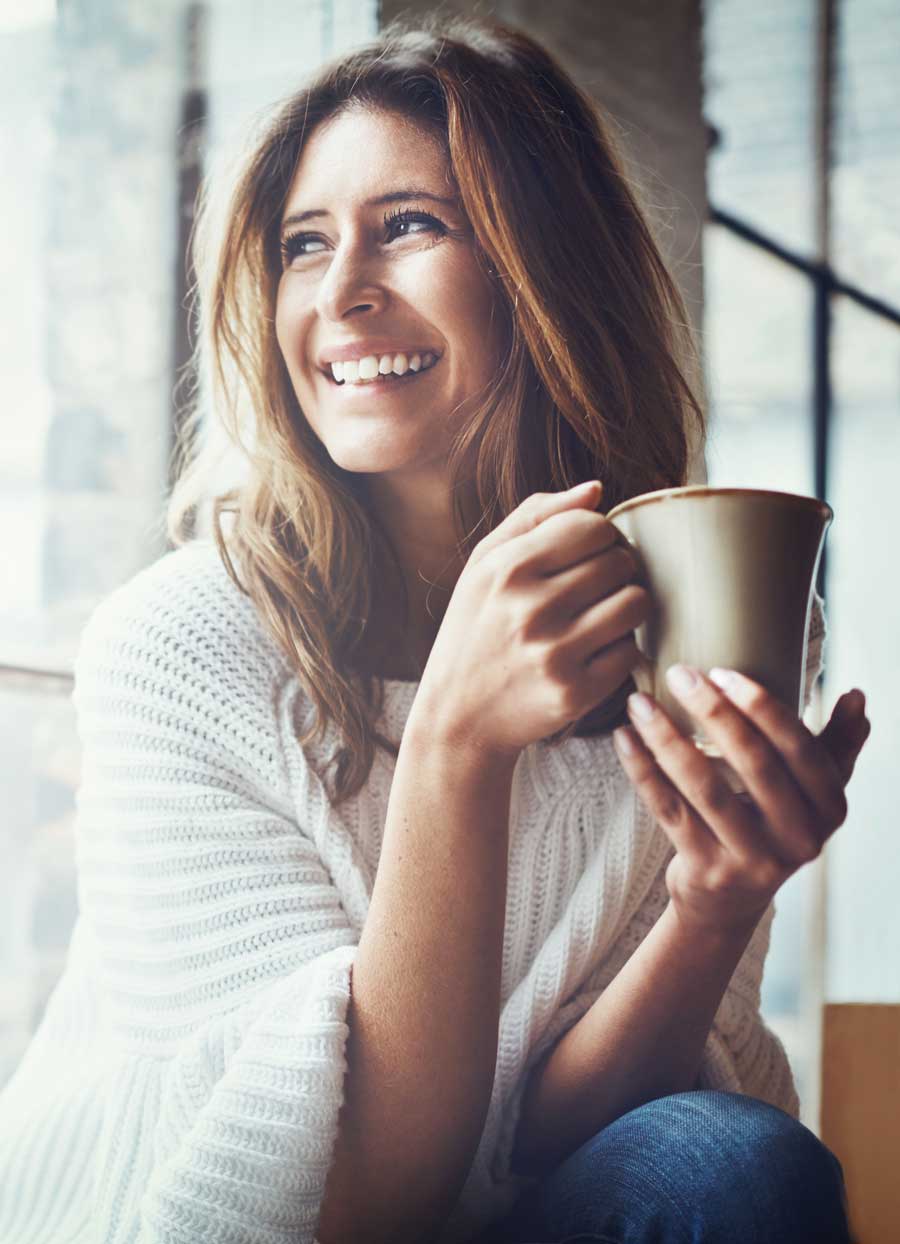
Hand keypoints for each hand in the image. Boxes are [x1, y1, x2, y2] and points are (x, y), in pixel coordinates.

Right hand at [416, 481, 651, 762]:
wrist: (459, 716)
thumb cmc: (475, 630)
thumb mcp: (483, 566)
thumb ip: (535, 517)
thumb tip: (595, 490)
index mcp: (508, 569)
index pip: (592, 526)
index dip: (600, 535)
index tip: (588, 553)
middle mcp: (531, 609)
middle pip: (619, 562)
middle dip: (616, 569)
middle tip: (596, 587)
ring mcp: (555, 653)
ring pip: (635, 603)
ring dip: (627, 606)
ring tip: (601, 614)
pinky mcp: (575, 692)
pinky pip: (630, 651)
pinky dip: (619, 648)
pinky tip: (593, 651)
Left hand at [611, 666, 871, 935]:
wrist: (729, 901)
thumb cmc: (771, 826)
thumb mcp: (813, 793)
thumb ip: (836, 745)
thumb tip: (857, 696)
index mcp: (828, 808)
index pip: (800, 750)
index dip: (763, 708)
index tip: (724, 672)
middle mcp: (798, 838)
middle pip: (754, 765)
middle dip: (714, 713)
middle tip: (681, 674)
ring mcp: (752, 859)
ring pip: (704, 788)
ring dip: (667, 739)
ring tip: (639, 702)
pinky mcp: (707, 870)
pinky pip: (668, 811)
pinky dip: (642, 770)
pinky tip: (625, 737)